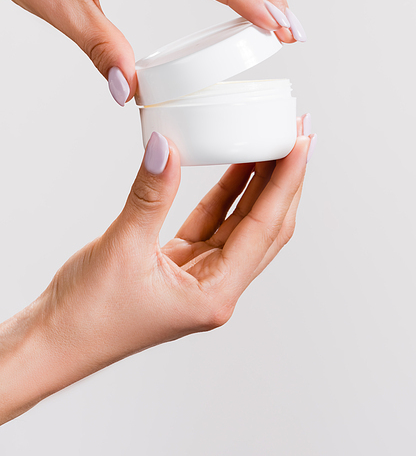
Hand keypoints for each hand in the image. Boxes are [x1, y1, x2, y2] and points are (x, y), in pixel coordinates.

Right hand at [0, 117, 315, 423]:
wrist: (52, 341)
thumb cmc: (86, 316)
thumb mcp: (122, 247)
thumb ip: (150, 194)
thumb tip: (166, 147)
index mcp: (214, 295)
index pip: (264, 228)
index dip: (286, 182)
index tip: (302, 143)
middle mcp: (215, 288)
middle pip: (265, 226)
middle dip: (285, 180)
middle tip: (299, 135)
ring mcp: (199, 276)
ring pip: (242, 223)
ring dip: (259, 184)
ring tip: (273, 143)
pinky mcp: (179, 265)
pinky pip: (213, 222)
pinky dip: (226, 194)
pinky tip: (236, 167)